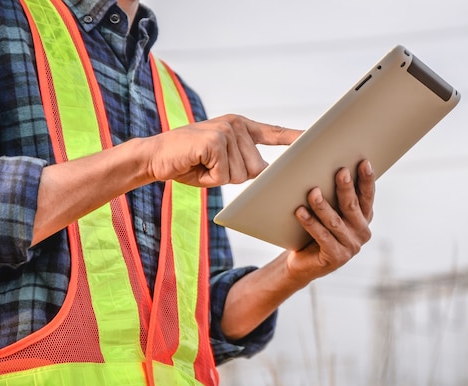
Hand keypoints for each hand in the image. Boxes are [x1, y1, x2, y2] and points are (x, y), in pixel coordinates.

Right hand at [147, 114, 301, 186]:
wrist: (155, 156)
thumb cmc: (188, 162)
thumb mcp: (221, 161)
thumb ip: (243, 162)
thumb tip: (265, 170)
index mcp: (240, 127)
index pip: (273, 133)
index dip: (293, 137)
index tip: (312, 138)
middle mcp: (236, 125)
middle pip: (256, 168)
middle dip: (234, 176)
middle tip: (210, 165)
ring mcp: (226, 131)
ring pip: (241, 174)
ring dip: (220, 177)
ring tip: (202, 164)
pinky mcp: (215, 141)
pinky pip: (224, 175)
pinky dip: (209, 178)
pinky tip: (196, 164)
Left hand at [286, 159, 374, 283]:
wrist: (304, 263)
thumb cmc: (317, 230)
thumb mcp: (330, 211)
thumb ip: (334, 194)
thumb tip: (327, 165)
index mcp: (364, 218)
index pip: (367, 196)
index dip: (367, 180)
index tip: (363, 163)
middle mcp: (361, 232)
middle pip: (352, 206)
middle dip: (346, 188)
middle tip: (340, 172)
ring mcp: (350, 247)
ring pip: (335, 222)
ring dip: (323, 206)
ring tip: (313, 192)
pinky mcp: (336, 257)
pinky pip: (321, 236)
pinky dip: (310, 223)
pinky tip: (300, 212)